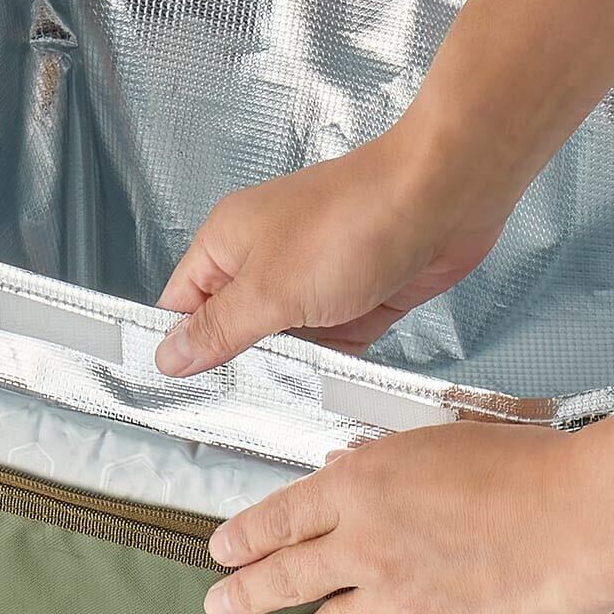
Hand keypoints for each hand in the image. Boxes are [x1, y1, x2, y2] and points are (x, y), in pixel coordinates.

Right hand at [154, 113, 519, 375]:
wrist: (444, 198)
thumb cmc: (352, 222)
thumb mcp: (270, 290)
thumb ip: (219, 329)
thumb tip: (168, 357)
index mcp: (228, 243)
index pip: (183, 306)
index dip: (180, 351)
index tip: (184, 401)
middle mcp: (266, 259)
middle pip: (235, 328)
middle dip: (240, 368)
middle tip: (238, 416)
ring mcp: (313, 278)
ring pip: (287, 343)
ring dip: (292, 372)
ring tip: (287, 408)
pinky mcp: (357, 297)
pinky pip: (332, 344)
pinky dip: (334, 366)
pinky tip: (332, 391)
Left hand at [202, 421, 613, 613]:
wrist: (580, 521)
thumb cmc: (524, 467)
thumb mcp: (437, 442)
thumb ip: (381, 466)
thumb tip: (339, 475)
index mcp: (360, 485)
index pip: (279, 517)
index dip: (243, 537)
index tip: (220, 549)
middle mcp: (365, 545)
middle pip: (282, 578)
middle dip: (241, 595)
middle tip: (217, 606)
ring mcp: (395, 598)